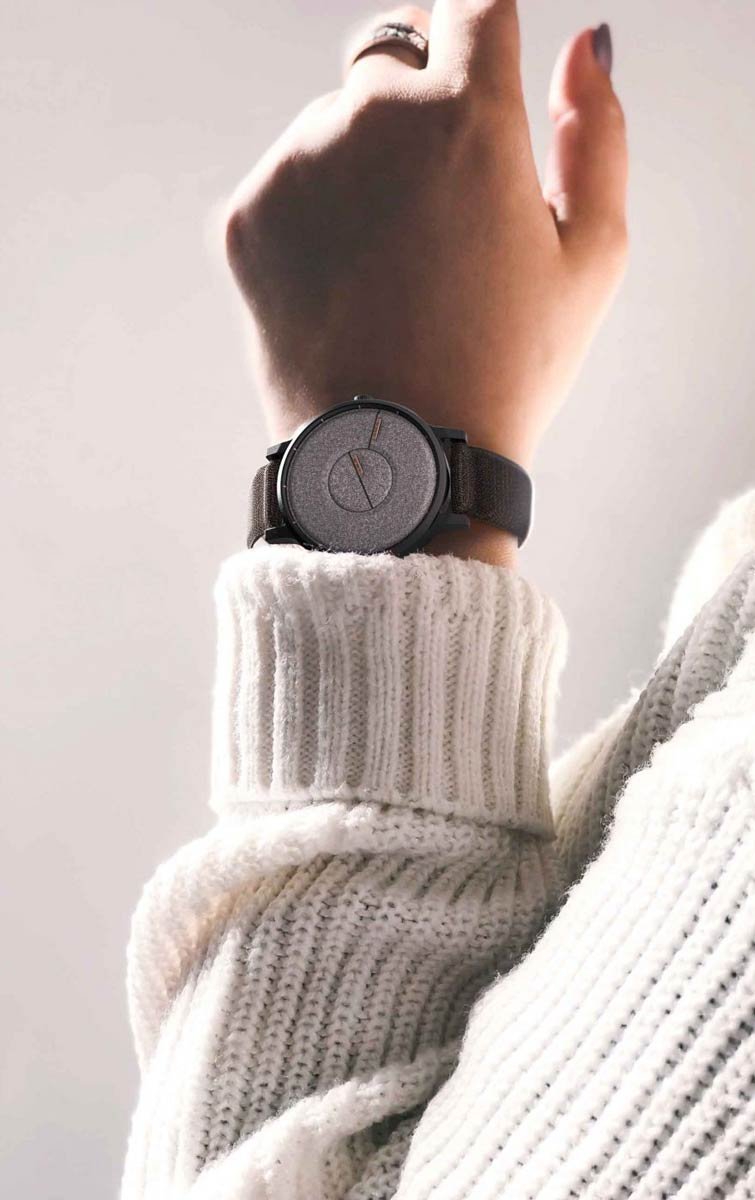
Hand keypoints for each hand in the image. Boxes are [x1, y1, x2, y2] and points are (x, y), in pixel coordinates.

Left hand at [225, 3, 627, 561]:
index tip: (481, 66)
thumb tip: (584, 47)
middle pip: (392, 55)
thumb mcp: (593, 259)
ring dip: (363, 166)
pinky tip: (348, 287)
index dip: (484, 30)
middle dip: (421, 103)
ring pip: (332, 124)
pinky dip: (314, 216)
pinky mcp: (245, 216)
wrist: (399, 464)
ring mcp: (296, 165)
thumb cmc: (506, 370)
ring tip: (394, 270)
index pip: (474, 1)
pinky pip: (285, 182)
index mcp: (468, 117)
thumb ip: (597, 134)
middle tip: (442, 204)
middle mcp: (370, 119)